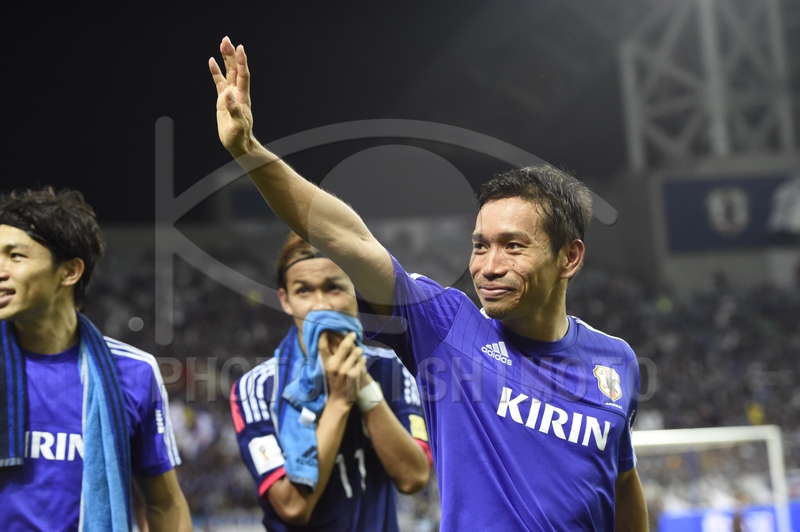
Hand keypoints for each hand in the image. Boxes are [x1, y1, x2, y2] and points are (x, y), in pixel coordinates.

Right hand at [209, 36, 254, 156]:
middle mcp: (237, 93)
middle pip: (235, 70)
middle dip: (231, 55)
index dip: (241, 62)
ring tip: (222, 43)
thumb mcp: (237, 125)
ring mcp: (230, 95)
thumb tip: (228, 94)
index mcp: (242, 97)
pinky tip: (212, 61)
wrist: (238, 144)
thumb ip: (234, 110)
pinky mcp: (223, 99)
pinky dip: (216, 71)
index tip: (240, 48)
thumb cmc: (239, 136)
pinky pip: (219, 82)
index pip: (243, 75)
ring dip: (225, 59)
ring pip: (228, 72)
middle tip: (226, 40)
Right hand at [318, 332, 365, 407]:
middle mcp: (334, 366)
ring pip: (356, 352)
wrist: (339, 400)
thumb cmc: (334, 382)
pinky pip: (362, 361)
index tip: (328, 329)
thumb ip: (331, 356)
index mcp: (326, 363)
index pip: (322, 346)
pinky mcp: (354, 374)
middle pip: (343, 345)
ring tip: (359, 351)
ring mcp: (344, 370)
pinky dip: (363, 359)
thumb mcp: (328, 369)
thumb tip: (336, 339)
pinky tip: (362, 360)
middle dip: (350, 338)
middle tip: (353, 334)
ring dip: (359, 350)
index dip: (324, 335)